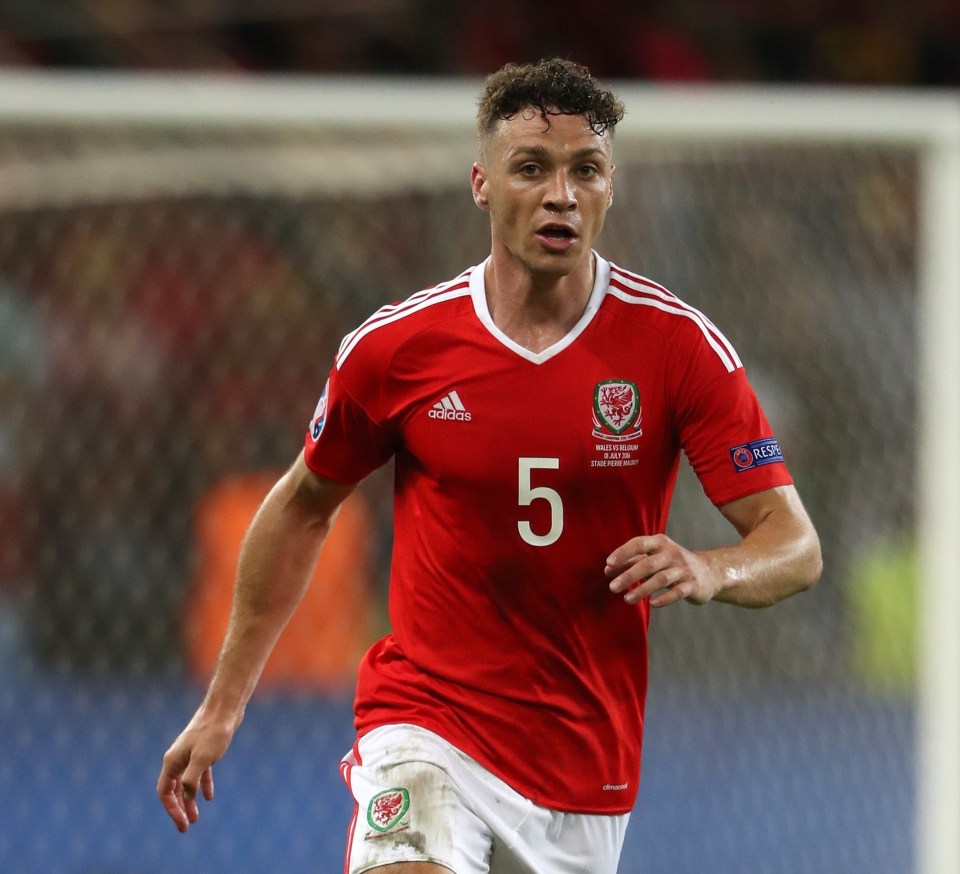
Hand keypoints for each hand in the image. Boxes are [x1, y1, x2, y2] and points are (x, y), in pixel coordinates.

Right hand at [157, 715, 232, 831]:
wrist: (225, 709)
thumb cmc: (213, 733)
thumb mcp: (202, 759)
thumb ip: (192, 780)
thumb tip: (188, 798)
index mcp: (172, 762)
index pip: (165, 792)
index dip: (172, 810)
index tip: (183, 824)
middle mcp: (178, 759)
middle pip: (174, 790)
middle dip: (179, 808)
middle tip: (187, 826)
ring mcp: (190, 754)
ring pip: (187, 783)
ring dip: (190, 800)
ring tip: (197, 817)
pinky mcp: (203, 750)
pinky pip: (199, 773)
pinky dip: (202, 786)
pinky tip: (209, 797)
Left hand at [605, 533, 718, 606]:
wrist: (709, 572)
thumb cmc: (673, 563)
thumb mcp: (654, 557)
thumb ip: (632, 561)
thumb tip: (608, 570)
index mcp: (660, 542)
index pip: (639, 543)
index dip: (623, 553)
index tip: (608, 564)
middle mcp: (672, 553)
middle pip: (648, 563)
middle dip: (628, 575)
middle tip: (612, 587)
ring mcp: (684, 569)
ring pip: (661, 579)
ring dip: (642, 589)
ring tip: (627, 599)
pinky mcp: (692, 585)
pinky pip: (677, 592)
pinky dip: (664, 598)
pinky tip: (652, 604)